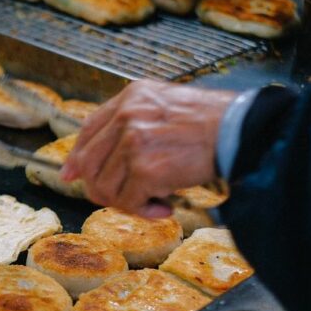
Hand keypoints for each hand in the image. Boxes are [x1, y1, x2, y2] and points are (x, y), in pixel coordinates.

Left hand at [61, 80, 235, 217]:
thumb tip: (95, 159)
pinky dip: (144, 211)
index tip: (70, 175)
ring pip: (105, 188)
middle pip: (90, 164)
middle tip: (124, 198)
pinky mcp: (145, 169)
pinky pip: (128, 202)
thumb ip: (130, 125)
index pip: (89, 130)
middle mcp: (127, 116)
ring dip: (127, 202)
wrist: (240, 131)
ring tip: (153, 201)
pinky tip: (164, 207)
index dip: (77, 157)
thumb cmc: (209, 124)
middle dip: (101, 188)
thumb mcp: (163, 106)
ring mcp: (133, 142)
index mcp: (130, 98)